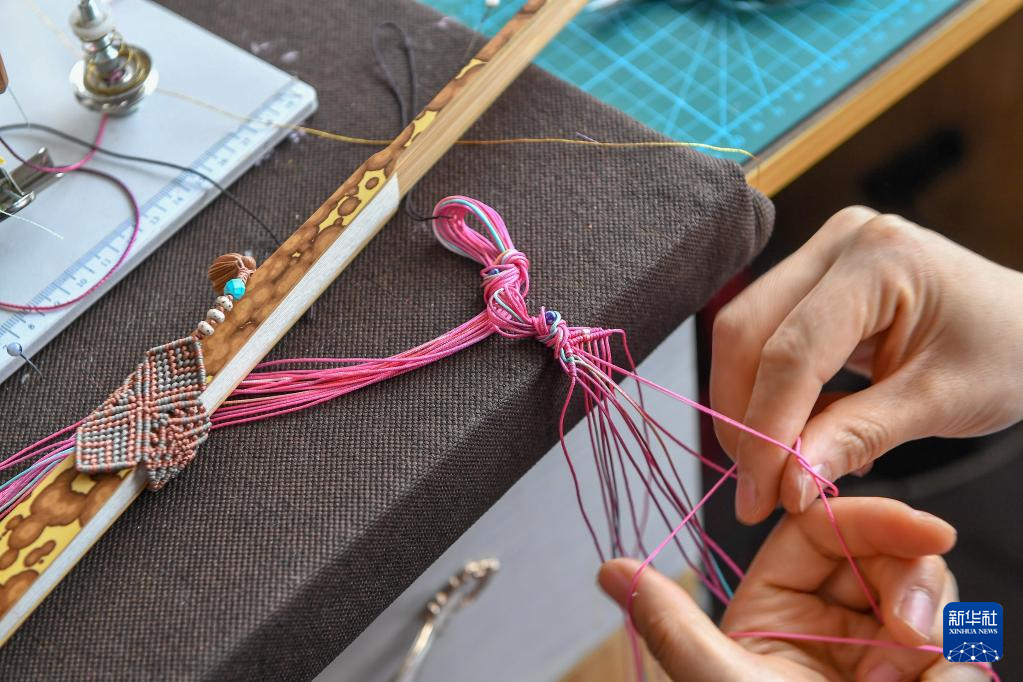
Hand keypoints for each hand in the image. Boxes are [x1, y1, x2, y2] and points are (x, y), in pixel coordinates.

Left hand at [598, 498, 984, 681]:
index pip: (823, 530)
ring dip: (933, 636)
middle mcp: (832, 623)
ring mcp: (882, 652)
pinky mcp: (922, 679)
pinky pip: (959, 651)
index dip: (869, 518)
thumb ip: (674, 624)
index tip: (923, 529)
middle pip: (885, 554)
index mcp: (778, 608)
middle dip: (912, 583)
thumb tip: (610, 570)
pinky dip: (954, 675)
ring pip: (930, 598)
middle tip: (912, 632)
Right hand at [711, 207, 1022, 522]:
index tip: (760, 497)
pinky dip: (772, 396)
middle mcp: (839, 241)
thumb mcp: (942, 403)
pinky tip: (804, 434)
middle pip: (746, 333)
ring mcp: (822, 255)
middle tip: (757, 490)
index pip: (792, 351)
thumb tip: (787, 484)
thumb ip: (858, 436)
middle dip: (744, 417)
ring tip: (784, 467)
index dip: (766, 429)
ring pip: (745, 337)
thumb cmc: (1010, 355)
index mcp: (879, 258)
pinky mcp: (815, 281)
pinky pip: (767, 340)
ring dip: (750, 409)